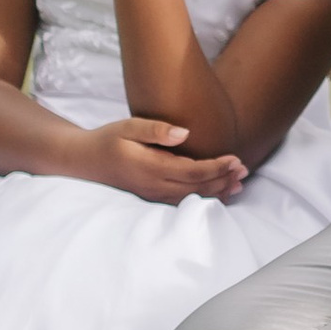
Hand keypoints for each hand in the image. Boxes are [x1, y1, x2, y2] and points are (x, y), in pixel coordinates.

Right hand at [76, 115, 245, 205]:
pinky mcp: (152, 197)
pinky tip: (218, 193)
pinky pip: (183, 202)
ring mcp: (153, 195)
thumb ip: (156, 129)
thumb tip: (184, 133)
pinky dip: (203, 198)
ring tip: (239, 184)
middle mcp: (154, 186)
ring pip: (191, 198)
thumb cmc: (108, 139)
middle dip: (223, 180)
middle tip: (245, 170)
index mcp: (151, 168)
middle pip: (196, 188)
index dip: (217, 167)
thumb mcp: (128, 126)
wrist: (85, 160)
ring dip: (217, 192)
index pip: (192, 171)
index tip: (236, 159)